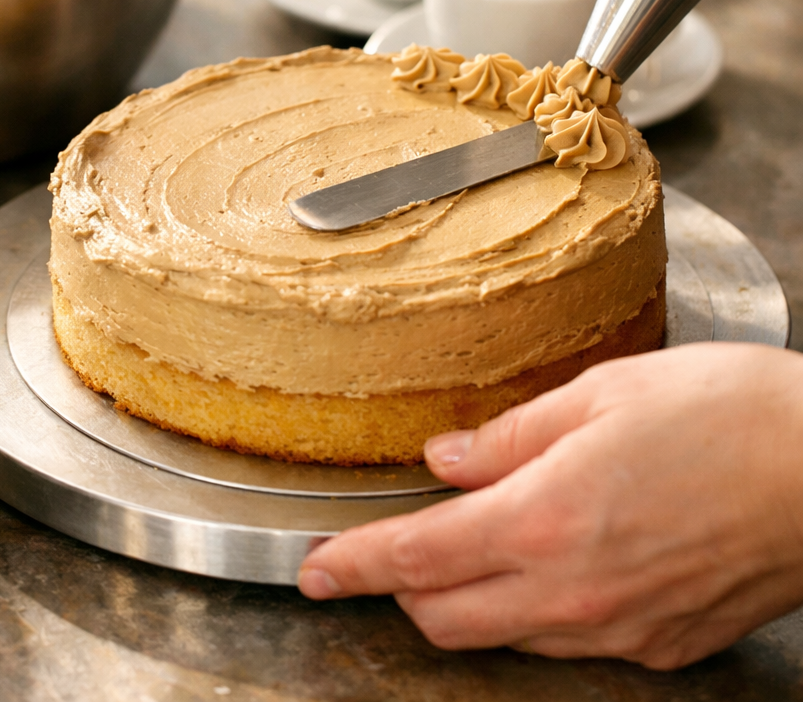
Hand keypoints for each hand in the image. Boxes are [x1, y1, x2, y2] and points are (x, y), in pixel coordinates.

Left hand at [298, 343, 802, 668]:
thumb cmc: (723, 413)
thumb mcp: (600, 394)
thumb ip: (509, 436)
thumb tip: (446, 458)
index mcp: (546, 518)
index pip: (416, 558)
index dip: (354, 566)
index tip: (316, 572)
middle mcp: (574, 590)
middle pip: (446, 618)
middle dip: (401, 587)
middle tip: (391, 547)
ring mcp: (619, 629)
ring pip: (504, 636)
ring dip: (467, 599)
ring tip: (476, 542)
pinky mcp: (660, 645)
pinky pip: (568, 642)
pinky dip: (534, 608)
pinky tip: (554, 558)